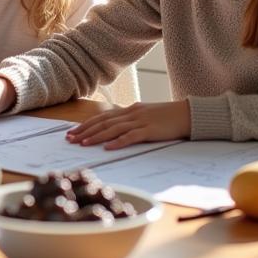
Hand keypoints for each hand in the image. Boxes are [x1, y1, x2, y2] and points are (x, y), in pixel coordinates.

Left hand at [65, 100, 190, 149]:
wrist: (188, 114)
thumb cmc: (167, 117)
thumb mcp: (145, 116)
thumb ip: (130, 121)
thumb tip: (114, 130)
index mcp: (129, 110)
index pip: (102, 117)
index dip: (86, 124)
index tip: (72, 132)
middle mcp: (131, 113)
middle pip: (103, 122)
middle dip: (85, 131)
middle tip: (70, 139)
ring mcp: (140, 121)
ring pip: (113, 129)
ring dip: (96, 136)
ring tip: (83, 144)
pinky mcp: (150, 130)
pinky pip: (131, 136)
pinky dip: (118, 142)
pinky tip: (108, 147)